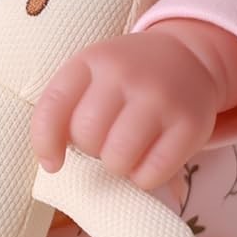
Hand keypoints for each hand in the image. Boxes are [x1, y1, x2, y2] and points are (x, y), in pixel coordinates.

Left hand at [30, 28, 223, 193]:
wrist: (187, 58)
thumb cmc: (127, 77)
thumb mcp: (93, 73)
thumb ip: (68, 107)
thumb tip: (53, 164)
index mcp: (92, 60)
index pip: (53, 106)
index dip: (45, 142)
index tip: (53, 163)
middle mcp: (125, 74)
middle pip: (86, 136)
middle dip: (90, 150)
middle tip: (106, 140)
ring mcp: (160, 97)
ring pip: (117, 158)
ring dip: (117, 166)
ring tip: (126, 151)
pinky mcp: (190, 124)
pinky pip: (152, 173)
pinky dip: (144, 178)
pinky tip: (148, 160)